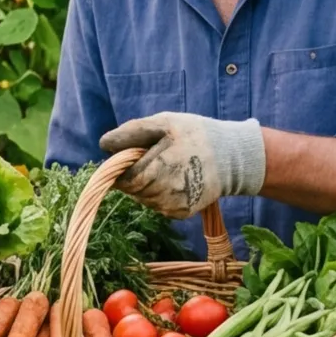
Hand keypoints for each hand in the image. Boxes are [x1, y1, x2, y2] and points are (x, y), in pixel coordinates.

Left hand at [99, 113, 266, 216]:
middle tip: (152, 158)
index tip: (129, 158)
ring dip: (146, 186)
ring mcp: (175, 205)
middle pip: (134, 191)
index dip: (122, 170)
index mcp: (161, 168)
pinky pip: (159, 206)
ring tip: (166, 167)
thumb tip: (104, 144)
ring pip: (145, 200)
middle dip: (135, 176)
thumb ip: (132, 132)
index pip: (127, 180)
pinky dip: (160, 194)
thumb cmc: (194, 134)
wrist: (231, 157)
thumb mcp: (164, 122)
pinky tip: (174, 180)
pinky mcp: (182, 213)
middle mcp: (168, 192)